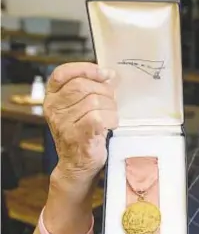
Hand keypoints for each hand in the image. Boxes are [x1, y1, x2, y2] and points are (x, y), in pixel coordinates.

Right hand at [43, 62, 117, 199]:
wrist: (77, 165)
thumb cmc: (82, 133)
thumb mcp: (79, 107)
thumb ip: (90, 89)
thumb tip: (110, 75)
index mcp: (52, 98)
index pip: (62, 73)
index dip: (85, 69)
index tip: (104, 73)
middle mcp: (54, 109)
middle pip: (83, 86)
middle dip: (104, 91)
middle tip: (111, 102)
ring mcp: (64, 123)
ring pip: (95, 101)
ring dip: (110, 108)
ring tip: (110, 117)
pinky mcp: (79, 135)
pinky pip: (100, 117)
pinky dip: (111, 119)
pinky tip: (110, 126)